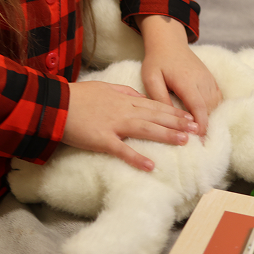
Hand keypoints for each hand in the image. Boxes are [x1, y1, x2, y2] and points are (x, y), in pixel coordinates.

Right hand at [62, 80, 198, 171]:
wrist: (57, 104)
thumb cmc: (79, 96)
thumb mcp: (104, 87)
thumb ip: (123, 91)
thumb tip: (138, 95)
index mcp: (124, 99)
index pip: (154, 104)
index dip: (173, 110)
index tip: (188, 115)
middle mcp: (123, 111)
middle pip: (155, 116)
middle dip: (177, 122)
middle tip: (196, 128)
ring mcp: (113, 125)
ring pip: (145, 130)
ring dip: (165, 135)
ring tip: (184, 142)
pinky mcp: (102, 139)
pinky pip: (122, 150)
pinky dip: (136, 158)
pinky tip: (151, 166)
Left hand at [137, 15, 222, 136]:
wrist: (169, 42)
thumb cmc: (157, 61)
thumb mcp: (151, 78)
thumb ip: (159, 97)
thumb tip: (168, 118)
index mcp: (186, 80)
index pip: (198, 106)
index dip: (201, 124)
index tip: (199, 140)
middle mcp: (201, 80)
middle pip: (209, 108)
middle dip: (206, 126)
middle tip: (199, 144)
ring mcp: (208, 79)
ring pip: (215, 104)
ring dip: (210, 118)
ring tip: (202, 134)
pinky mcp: (211, 79)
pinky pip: (218, 97)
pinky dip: (214, 110)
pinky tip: (206, 119)